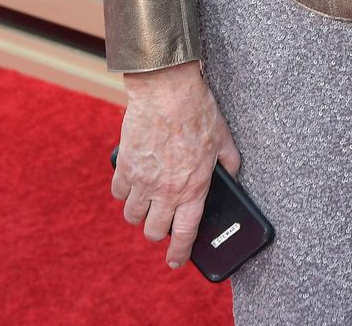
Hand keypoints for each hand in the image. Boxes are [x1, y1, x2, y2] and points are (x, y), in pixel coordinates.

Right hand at [111, 59, 241, 269]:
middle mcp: (166, 191)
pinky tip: (132, 183)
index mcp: (193, 188)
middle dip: (158, 231)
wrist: (167, 89)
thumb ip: (229, 162)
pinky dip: (124, 192)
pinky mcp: (125, 166)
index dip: (179, 254)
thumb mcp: (224, 138)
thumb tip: (233, 176)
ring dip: (139, 213)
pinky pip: (118, 192)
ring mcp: (143, 180)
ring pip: (133, 216)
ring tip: (146, 201)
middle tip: (162, 219)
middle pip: (153, 231)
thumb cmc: (198, 111)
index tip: (175, 261)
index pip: (185, 235)